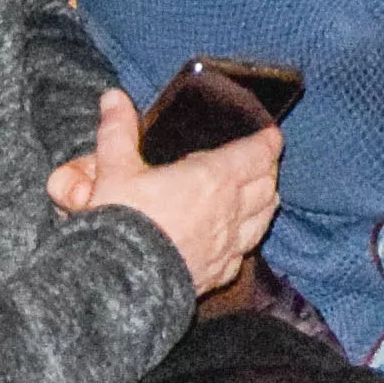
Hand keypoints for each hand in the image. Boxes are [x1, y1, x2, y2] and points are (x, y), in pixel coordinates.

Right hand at [52, 89, 277, 291]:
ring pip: (263, 218)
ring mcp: (229, 246)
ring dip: (264, 203)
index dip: (267, 141)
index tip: (271, 134)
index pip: (256, 154)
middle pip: (266, 185)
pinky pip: (244, 251)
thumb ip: (118, 131)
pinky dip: (246, 238)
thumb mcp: (114, 170)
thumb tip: (113, 97)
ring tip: (257, 195)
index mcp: (213, 178)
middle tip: (260, 161)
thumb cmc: (123, 223)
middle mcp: (231, 211)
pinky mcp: (219, 274)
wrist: (121, 285)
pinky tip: (235, 238)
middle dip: (267, 170)